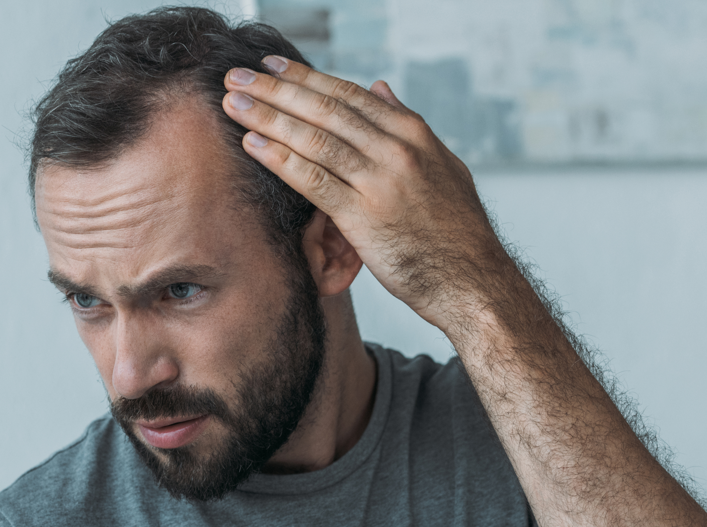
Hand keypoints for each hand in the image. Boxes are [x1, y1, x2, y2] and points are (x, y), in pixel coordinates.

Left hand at [222, 56, 519, 331]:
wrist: (473, 280)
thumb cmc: (456, 230)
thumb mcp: (442, 165)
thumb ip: (407, 125)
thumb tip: (380, 87)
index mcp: (413, 134)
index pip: (349, 95)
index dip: (306, 78)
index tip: (273, 66)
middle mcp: (397, 150)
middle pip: (326, 110)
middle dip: (277, 89)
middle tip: (238, 75)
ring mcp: (380, 182)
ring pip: (315, 139)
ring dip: (269, 117)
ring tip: (233, 103)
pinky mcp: (364, 218)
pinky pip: (314, 181)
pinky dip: (280, 159)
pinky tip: (253, 145)